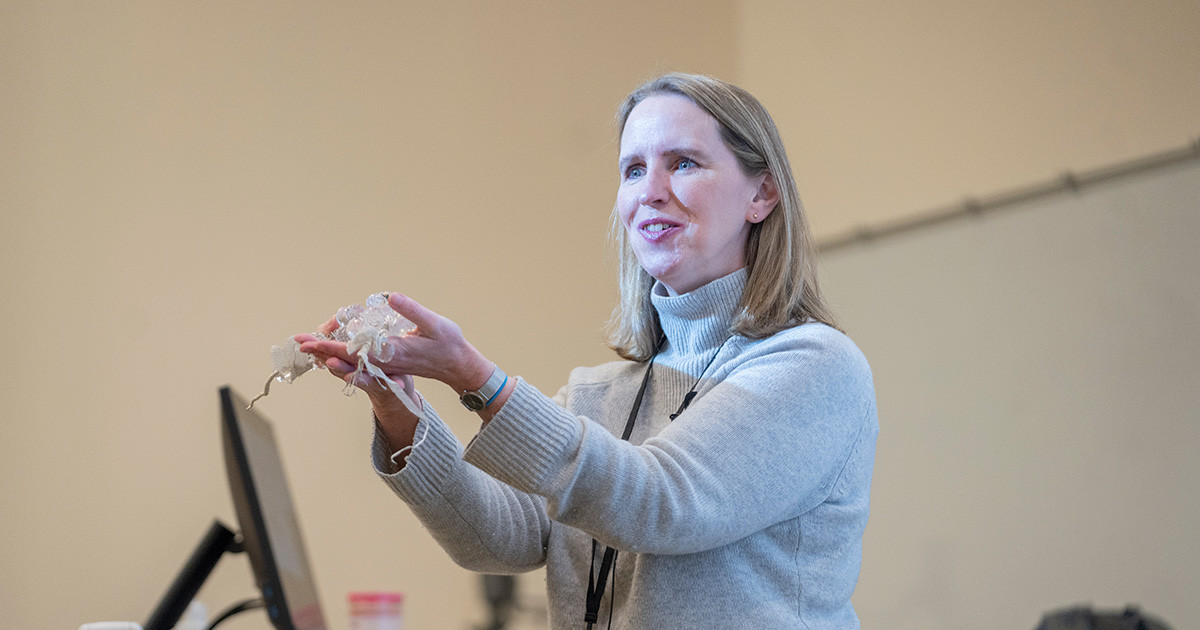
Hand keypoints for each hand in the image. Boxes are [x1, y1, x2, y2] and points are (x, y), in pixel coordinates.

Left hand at [295, 293, 491, 399]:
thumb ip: (413, 310)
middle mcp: (384, 362)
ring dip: (329, 352)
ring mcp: (385, 364)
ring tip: (309, 344)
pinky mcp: (387, 363)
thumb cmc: (449, 344)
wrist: (459, 366)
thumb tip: (390, 297)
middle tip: (298, 341)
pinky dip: (343, 354)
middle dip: (321, 349)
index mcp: (392, 353)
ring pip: (350, 361)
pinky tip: (333, 349)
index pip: (354, 351)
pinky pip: (359, 361)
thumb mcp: (435, 324)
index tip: (310, 342)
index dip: (330, 346)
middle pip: (346, 358)